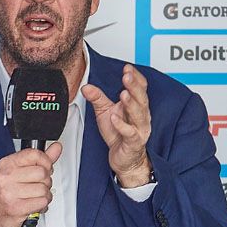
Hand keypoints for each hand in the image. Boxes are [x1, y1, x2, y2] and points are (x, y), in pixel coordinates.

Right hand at [0, 143, 63, 226]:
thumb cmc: (6, 195)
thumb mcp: (19, 172)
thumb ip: (40, 160)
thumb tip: (56, 147)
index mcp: (6, 164)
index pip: (34, 154)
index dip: (45, 162)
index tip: (43, 169)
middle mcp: (5, 176)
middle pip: (42, 172)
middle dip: (45, 182)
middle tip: (36, 187)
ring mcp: (9, 192)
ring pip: (44, 189)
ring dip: (44, 196)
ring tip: (34, 198)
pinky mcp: (15, 207)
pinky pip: (42, 202)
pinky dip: (42, 206)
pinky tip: (33, 206)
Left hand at [82, 64, 152, 186]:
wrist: (124, 158)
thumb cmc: (118, 134)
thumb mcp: (105, 112)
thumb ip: (97, 98)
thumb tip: (86, 87)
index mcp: (136, 106)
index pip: (140, 89)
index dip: (135, 78)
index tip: (127, 68)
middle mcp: (141, 116)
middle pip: (141, 98)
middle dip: (134, 86)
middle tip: (127, 75)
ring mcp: (139, 129)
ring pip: (139, 114)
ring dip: (131, 103)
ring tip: (124, 93)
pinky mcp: (134, 142)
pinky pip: (130, 133)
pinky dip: (122, 125)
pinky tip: (115, 117)